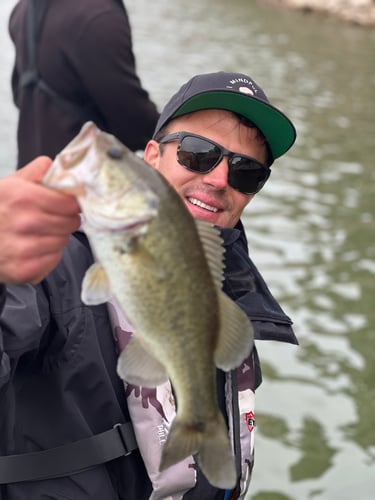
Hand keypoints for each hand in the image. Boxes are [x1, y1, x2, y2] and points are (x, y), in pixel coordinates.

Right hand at [0, 157, 80, 283]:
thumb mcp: (8, 185)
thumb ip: (34, 172)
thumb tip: (55, 165)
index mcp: (22, 197)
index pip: (69, 203)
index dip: (71, 204)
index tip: (67, 205)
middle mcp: (24, 222)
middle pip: (70, 223)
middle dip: (66, 220)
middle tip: (55, 220)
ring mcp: (25, 248)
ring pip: (63, 241)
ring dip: (58, 237)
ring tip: (41, 234)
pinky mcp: (26, 269)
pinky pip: (54, 259)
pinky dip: (49, 255)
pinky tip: (35, 248)